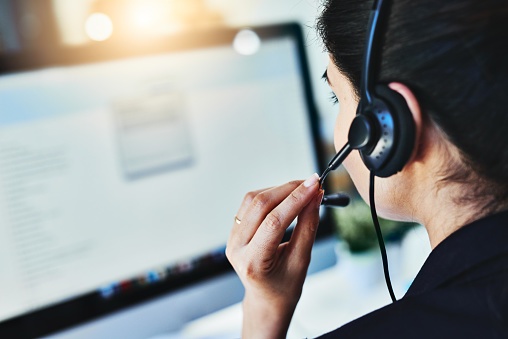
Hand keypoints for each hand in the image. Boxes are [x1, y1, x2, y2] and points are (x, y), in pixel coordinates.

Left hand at [226, 174, 323, 338]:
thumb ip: (308, 226)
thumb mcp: (302, 260)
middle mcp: (236, 248)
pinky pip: (250, 203)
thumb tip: (315, 197)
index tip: (315, 185)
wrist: (267, 297)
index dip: (296, 200)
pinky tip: (286, 196)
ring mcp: (232, 238)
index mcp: (252, 262)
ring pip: (253, 200)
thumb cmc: (285, 286)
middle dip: (289, 190)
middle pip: (261, 205)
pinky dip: (270, 195)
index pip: (274, 222)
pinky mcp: (234, 229)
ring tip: (302, 190)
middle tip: (313, 183)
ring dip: (280, 189)